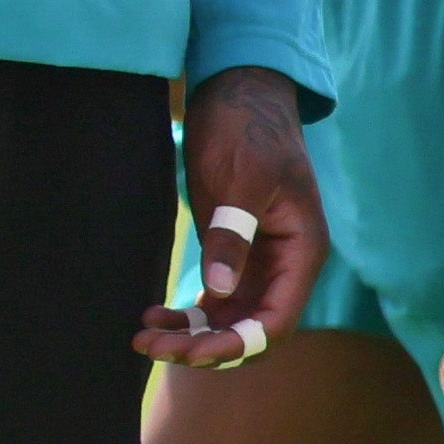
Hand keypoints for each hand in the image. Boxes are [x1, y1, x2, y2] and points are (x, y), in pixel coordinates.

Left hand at [158, 64, 322, 366]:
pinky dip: (187, 313)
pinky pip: (215, 298)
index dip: (236, 344)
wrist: (235, 91)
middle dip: (205, 346)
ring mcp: (259, 260)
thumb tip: (217, 293)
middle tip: (149, 345)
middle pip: (249, 328)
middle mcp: (285, 264)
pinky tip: (152, 315)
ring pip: (229, 318)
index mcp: (301, 252)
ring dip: (190, 334)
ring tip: (142, 335)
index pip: (275, 321)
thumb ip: (232, 236)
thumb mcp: (240, 180)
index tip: (191, 352)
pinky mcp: (233, 250)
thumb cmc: (245, 130)